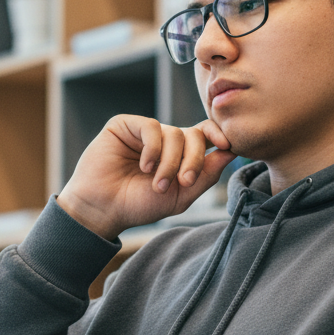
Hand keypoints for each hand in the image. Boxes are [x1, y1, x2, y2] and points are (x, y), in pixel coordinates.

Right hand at [58, 115, 235, 239]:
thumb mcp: (180, 196)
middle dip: (194, 159)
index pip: (205, 135)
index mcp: (179, 155)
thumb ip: (206, 175)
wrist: (103, 209)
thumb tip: (230, 152)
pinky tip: (144, 167)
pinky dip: (153, 149)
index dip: (218, 135)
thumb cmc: (138, 205)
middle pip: (194, 134)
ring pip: (175, 133)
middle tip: (184, 182)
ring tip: (157, 183)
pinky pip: (152, 127)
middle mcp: (164, 140)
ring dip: (170, 162)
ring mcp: (145, 132)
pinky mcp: (126, 125)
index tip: (226, 145)